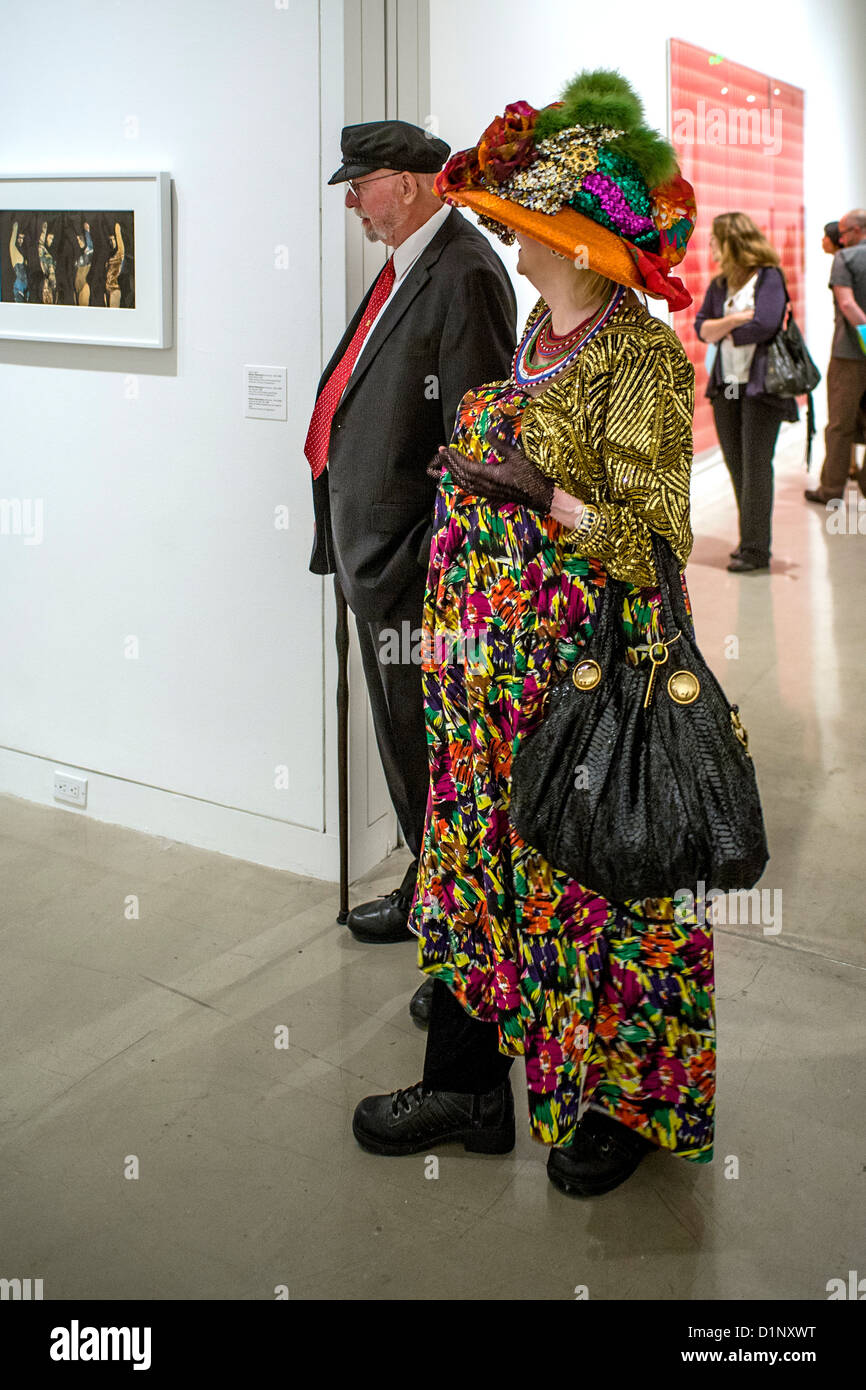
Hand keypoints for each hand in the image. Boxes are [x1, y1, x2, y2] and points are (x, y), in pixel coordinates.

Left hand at [428, 423, 554, 512]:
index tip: (445, 449)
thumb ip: (500, 444)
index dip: (454, 457)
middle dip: (449, 463)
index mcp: (489, 475)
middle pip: (461, 475)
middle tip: (441, 453)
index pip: (465, 466)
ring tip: (445, 463)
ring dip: (453, 473)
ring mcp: (486, 492)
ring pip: (464, 484)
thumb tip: (487, 433)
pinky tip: (459, 478)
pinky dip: (461, 482)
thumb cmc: (530, 475)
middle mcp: (485, 486)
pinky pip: (470, 490)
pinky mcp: (489, 496)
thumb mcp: (516, 456)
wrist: (538, 496)